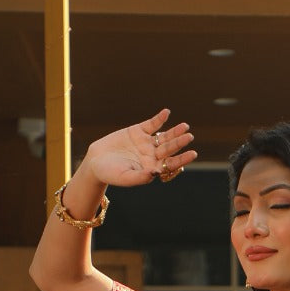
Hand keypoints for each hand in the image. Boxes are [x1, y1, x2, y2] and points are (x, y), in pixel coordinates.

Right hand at [81, 108, 196, 188]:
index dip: (182, 158)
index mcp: (152, 167)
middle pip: (170, 148)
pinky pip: (151, 124)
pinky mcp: (138, 131)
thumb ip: (140, 177)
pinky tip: (166, 113)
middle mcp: (152, 155)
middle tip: (189, 137)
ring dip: (174, 131)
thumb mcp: (125, 177)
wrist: (96, 161)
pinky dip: (159, 118)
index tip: (193, 153)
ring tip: (185, 126)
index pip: (171, 163)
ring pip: (164, 136)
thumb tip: (155, 173)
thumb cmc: (110, 174)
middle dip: (179, 142)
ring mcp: (146, 142)